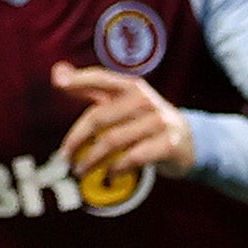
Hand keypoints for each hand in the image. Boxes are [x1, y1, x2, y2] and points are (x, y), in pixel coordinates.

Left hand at [51, 63, 193, 183]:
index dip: (80, 79)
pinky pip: (133, 158)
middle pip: (100, 117)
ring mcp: (159, 121)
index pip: (102, 78)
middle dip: (76, 139)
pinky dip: (116, 169)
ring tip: (81, 170)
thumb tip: (57, 72)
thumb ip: (91, 88)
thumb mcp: (124, 102)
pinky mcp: (169, 143)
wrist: (189, 141)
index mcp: (132, 87)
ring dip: (92, 159)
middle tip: (64, 156)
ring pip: (113, 140)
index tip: (58, 83)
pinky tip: (108, 175)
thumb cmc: (147, 121)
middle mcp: (145, 100)